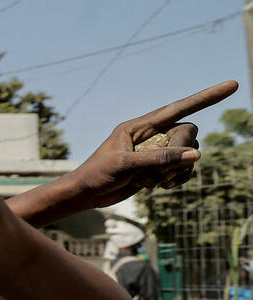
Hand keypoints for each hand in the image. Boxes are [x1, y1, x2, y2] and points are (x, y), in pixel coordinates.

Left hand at [65, 80, 237, 205]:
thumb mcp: (125, 166)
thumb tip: (196, 155)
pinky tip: (158, 188)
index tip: (232, 85)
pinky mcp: (156, 167)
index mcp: (139, 126)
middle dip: (179, 153)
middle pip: (186, 133)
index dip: (206, 97)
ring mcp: (155, 152)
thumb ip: (159, 159)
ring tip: (150, 182)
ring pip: (187, 153)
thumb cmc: (97, 175)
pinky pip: (182, 168)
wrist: (85, 195)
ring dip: (175, 170)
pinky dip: (176, 178)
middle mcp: (150, 135)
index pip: (179, 107)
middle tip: (158, 173)